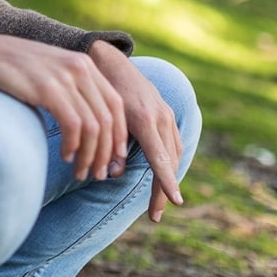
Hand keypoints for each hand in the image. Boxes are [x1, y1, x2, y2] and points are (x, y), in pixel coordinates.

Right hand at [0, 33, 127, 183]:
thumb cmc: (13, 68)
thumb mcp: (51, 72)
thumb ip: (72, 91)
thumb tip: (90, 128)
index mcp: (85, 64)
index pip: (116, 104)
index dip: (119, 135)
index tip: (115, 158)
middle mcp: (80, 68)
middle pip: (108, 119)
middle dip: (106, 152)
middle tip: (98, 174)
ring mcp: (64, 77)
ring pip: (93, 127)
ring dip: (90, 155)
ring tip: (80, 172)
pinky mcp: (48, 89)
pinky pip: (73, 126)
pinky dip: (73, 146)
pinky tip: (65, 156)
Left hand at [88, 40, 184, 221]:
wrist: (112, 61)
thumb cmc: (101, 88)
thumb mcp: (103, 115)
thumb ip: (110, 143)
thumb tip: (114, 173)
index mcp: (144, 119)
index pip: (159, 158)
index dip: (166, 182)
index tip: (175, 202)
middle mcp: (160, 117)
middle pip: (168, 162)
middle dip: (163, 190)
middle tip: (154, 215)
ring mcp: (166, 114)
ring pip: (173, 154)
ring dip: (168, 178)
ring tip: (159, 201)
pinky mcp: (166, 113)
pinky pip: (173, 142)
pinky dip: (169, 161)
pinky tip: (162, 173)